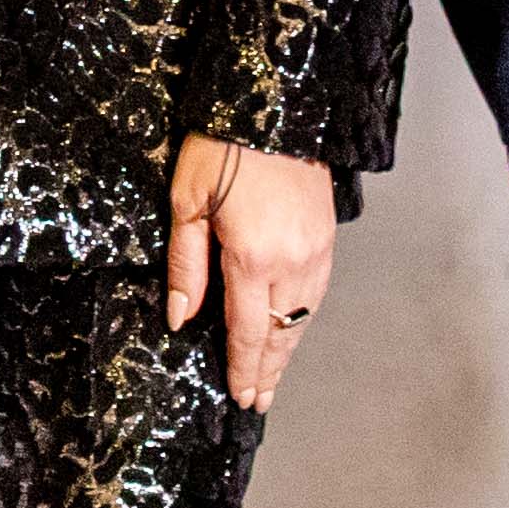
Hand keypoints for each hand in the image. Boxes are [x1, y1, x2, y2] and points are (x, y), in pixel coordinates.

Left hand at [166, 133, 339, 412]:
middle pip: (280, 334)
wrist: (272, 106)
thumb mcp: (186, 202)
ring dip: (287, 349)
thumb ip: (186, 265)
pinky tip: (291, 328)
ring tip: (273, 375)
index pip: (246, 332)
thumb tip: (181, 316)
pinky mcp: (327, 236)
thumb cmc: (222, 147)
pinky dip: (302, 319)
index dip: (242, 369)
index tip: (241, 397)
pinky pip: (316, 292)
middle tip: (258, 401)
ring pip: (303, 318)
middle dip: (268, 371)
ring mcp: (316, 251)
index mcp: (252, 259)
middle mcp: (292, 263)